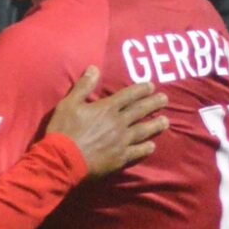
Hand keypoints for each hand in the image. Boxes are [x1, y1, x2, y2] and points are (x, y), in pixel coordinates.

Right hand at [46, 66, 169, 177]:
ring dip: (155, 125)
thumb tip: (94, 68)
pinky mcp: (120, 158)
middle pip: (140, 111)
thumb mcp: (69, 103)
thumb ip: (83, 86)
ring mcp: (121, 142)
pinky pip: (137, 152)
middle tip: (165, 99)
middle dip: (153, 104)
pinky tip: (152, 146)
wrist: (63, 160)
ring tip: (165, 121)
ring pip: (143, 131)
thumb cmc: (64, 130)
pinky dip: (145, 148)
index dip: (141, 90)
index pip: (128, 96)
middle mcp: (118, 123)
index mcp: (107, 109)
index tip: (152, 86)